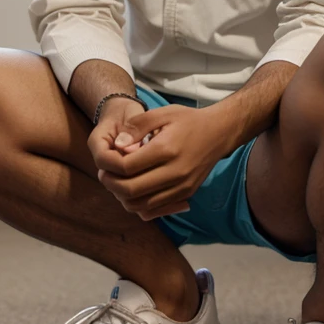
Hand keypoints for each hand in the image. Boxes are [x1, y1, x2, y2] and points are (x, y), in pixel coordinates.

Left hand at [93, 104, 229, 220]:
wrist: (219, 133)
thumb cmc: (188, 120)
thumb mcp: (162, 113)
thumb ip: (136, 127)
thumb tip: (117, 145)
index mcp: (166, 149)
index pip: (127, 168)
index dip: (110, 166)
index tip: (105, 161)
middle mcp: (175, 172)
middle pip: (131, 190)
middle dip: (112, 184)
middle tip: (105, 175)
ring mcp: (181, 187)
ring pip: (141, 205)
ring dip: (123, 197)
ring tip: (118, 183)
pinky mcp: (186, 194)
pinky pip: (155, 210)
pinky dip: (140, 205)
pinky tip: (135, 191)